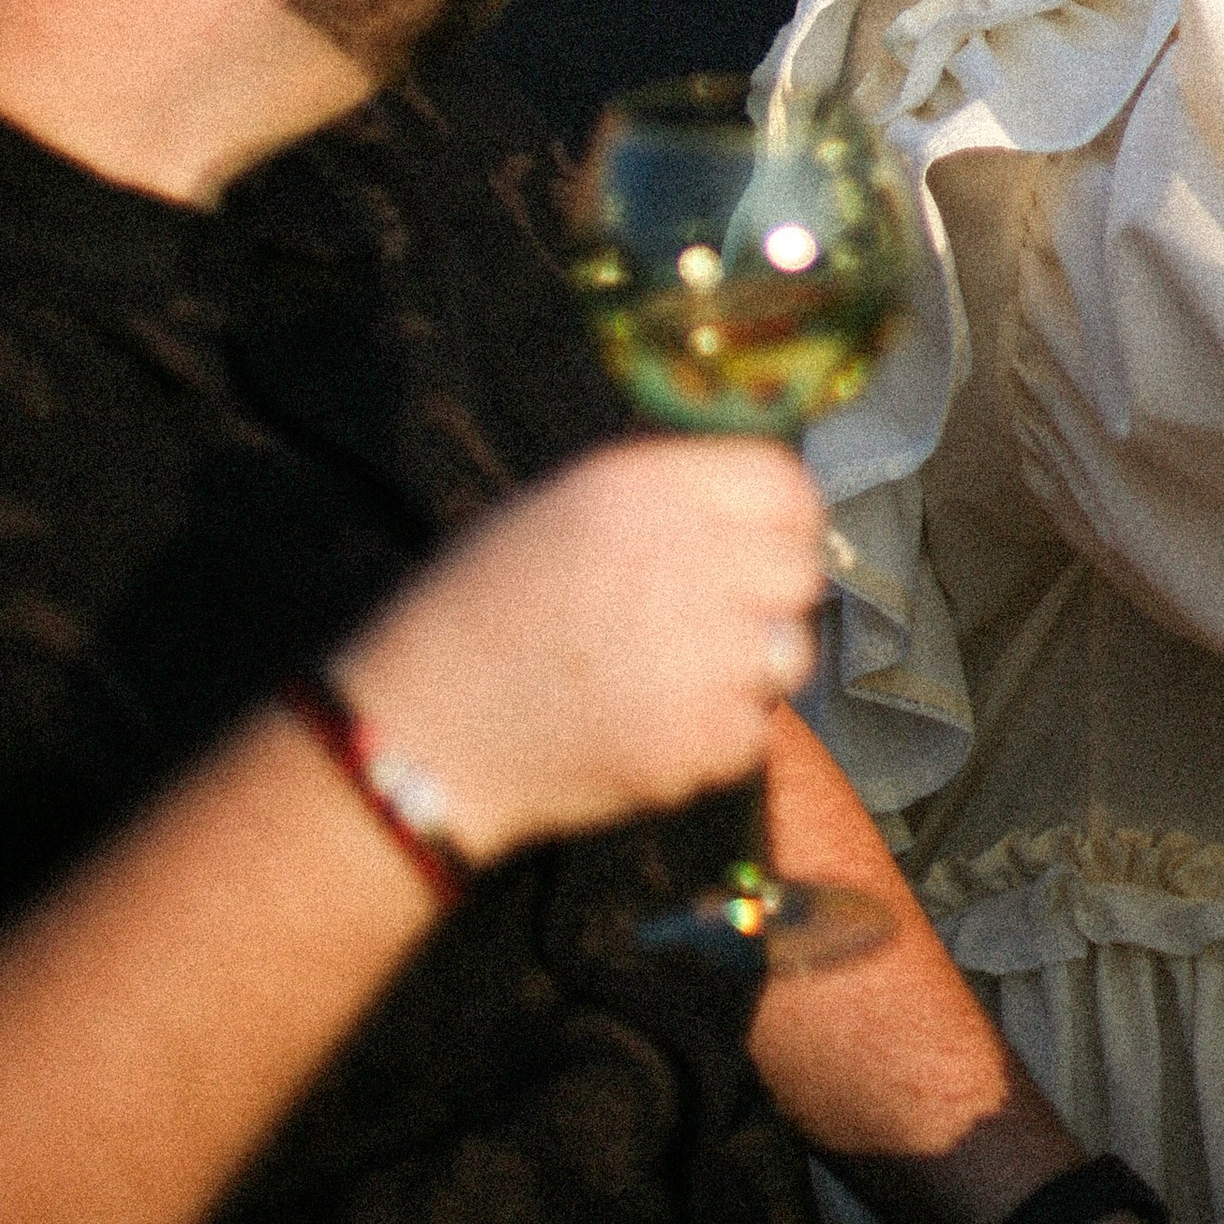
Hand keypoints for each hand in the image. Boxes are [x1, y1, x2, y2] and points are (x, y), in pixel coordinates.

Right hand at [334, 438, 824, 859]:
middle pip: (800, 569)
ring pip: (788, 655)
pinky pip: (752, 730)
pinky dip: (714, 737)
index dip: (783, 516)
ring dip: (749, 668)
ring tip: (671, 675)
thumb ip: (664, 494)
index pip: (786, 483)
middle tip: (713, 618)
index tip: (764, 543)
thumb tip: (751, 504)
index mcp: (649, 488)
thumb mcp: (559, 505)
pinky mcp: (701, 740)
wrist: (423, 732)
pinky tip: (647, 725)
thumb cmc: (481, 609)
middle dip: (768, 594)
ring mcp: (704, 656)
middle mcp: (690, 559)